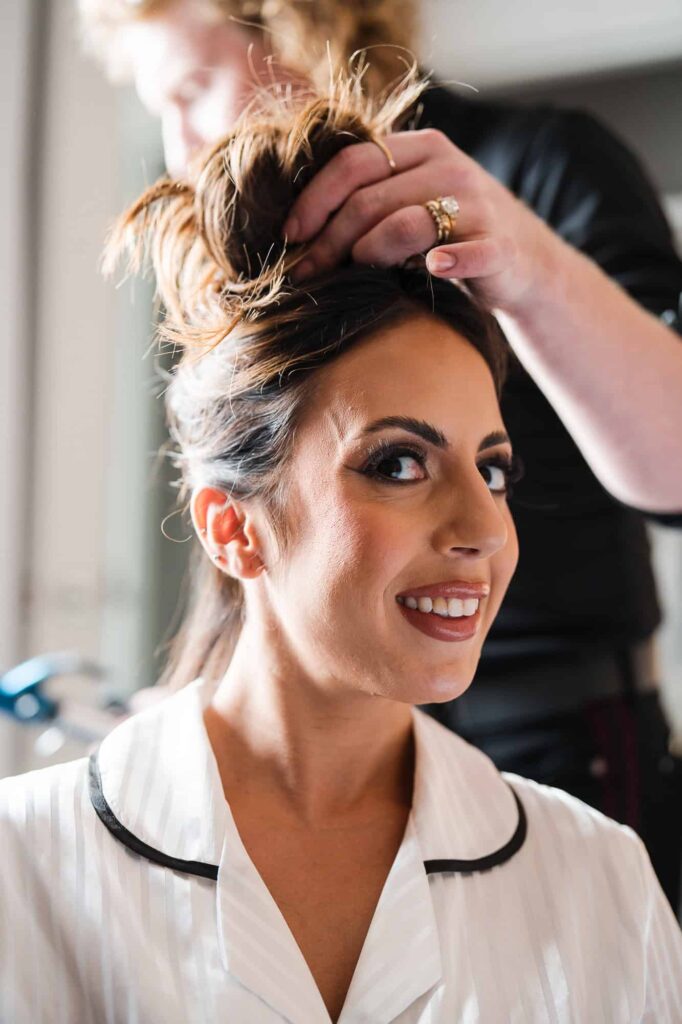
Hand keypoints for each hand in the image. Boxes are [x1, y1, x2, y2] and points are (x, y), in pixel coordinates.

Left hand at [284, 128, 559, 314]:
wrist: (523, 261)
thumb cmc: (449, 234)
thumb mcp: (412, 200)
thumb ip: (370, 198)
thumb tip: (296, 228)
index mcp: (422, 149)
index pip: (354, 162)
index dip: (315, 198)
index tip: (289, 234)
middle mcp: (450, 169)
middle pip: (370, 199)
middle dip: (328, 239)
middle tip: (304, 272)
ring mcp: (478, 206)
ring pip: (407, 224)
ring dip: (369, 253)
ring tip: (352, 276)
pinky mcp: (500, 246)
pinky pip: (469, 252)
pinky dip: (450, 260)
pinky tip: (433, 270)